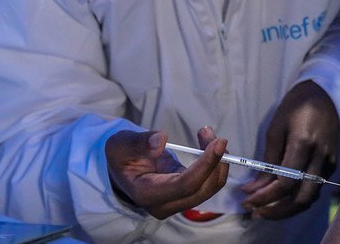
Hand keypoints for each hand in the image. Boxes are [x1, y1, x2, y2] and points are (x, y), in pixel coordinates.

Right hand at [105, 127, 228, 218]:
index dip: (205, 165)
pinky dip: (214, 162)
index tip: (218, 142)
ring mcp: (176, 203)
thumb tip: (162, 140)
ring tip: (208, 134)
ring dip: (217, 160)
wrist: (122, 169)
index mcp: (147, 194)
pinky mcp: (185, 196)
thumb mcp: (121, 144)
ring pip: (210, 187)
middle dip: (215, 161)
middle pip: (203, 189)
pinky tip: (208, 143)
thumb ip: (139, 142)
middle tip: (213, 134)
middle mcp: (164, 205)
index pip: (185, 185)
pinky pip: (208, 182)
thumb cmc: (121, 156)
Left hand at [241, 81, 339, 218]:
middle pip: (301, 199)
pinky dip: (298, 198)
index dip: (264, 196)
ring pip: (310, 199)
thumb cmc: (296, 107)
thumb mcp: (276, 128)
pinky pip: (315, 189)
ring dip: (288, 210)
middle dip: (277, 211)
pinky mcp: (333, 165)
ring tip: (266, 210)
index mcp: (303, 144)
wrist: (326, 95)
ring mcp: (329, 163)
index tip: (246, 200)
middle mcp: (320, 158)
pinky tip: (282, 198)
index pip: (285, 183)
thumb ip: (267, 161)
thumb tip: (254, 188)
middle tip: (256, 212)